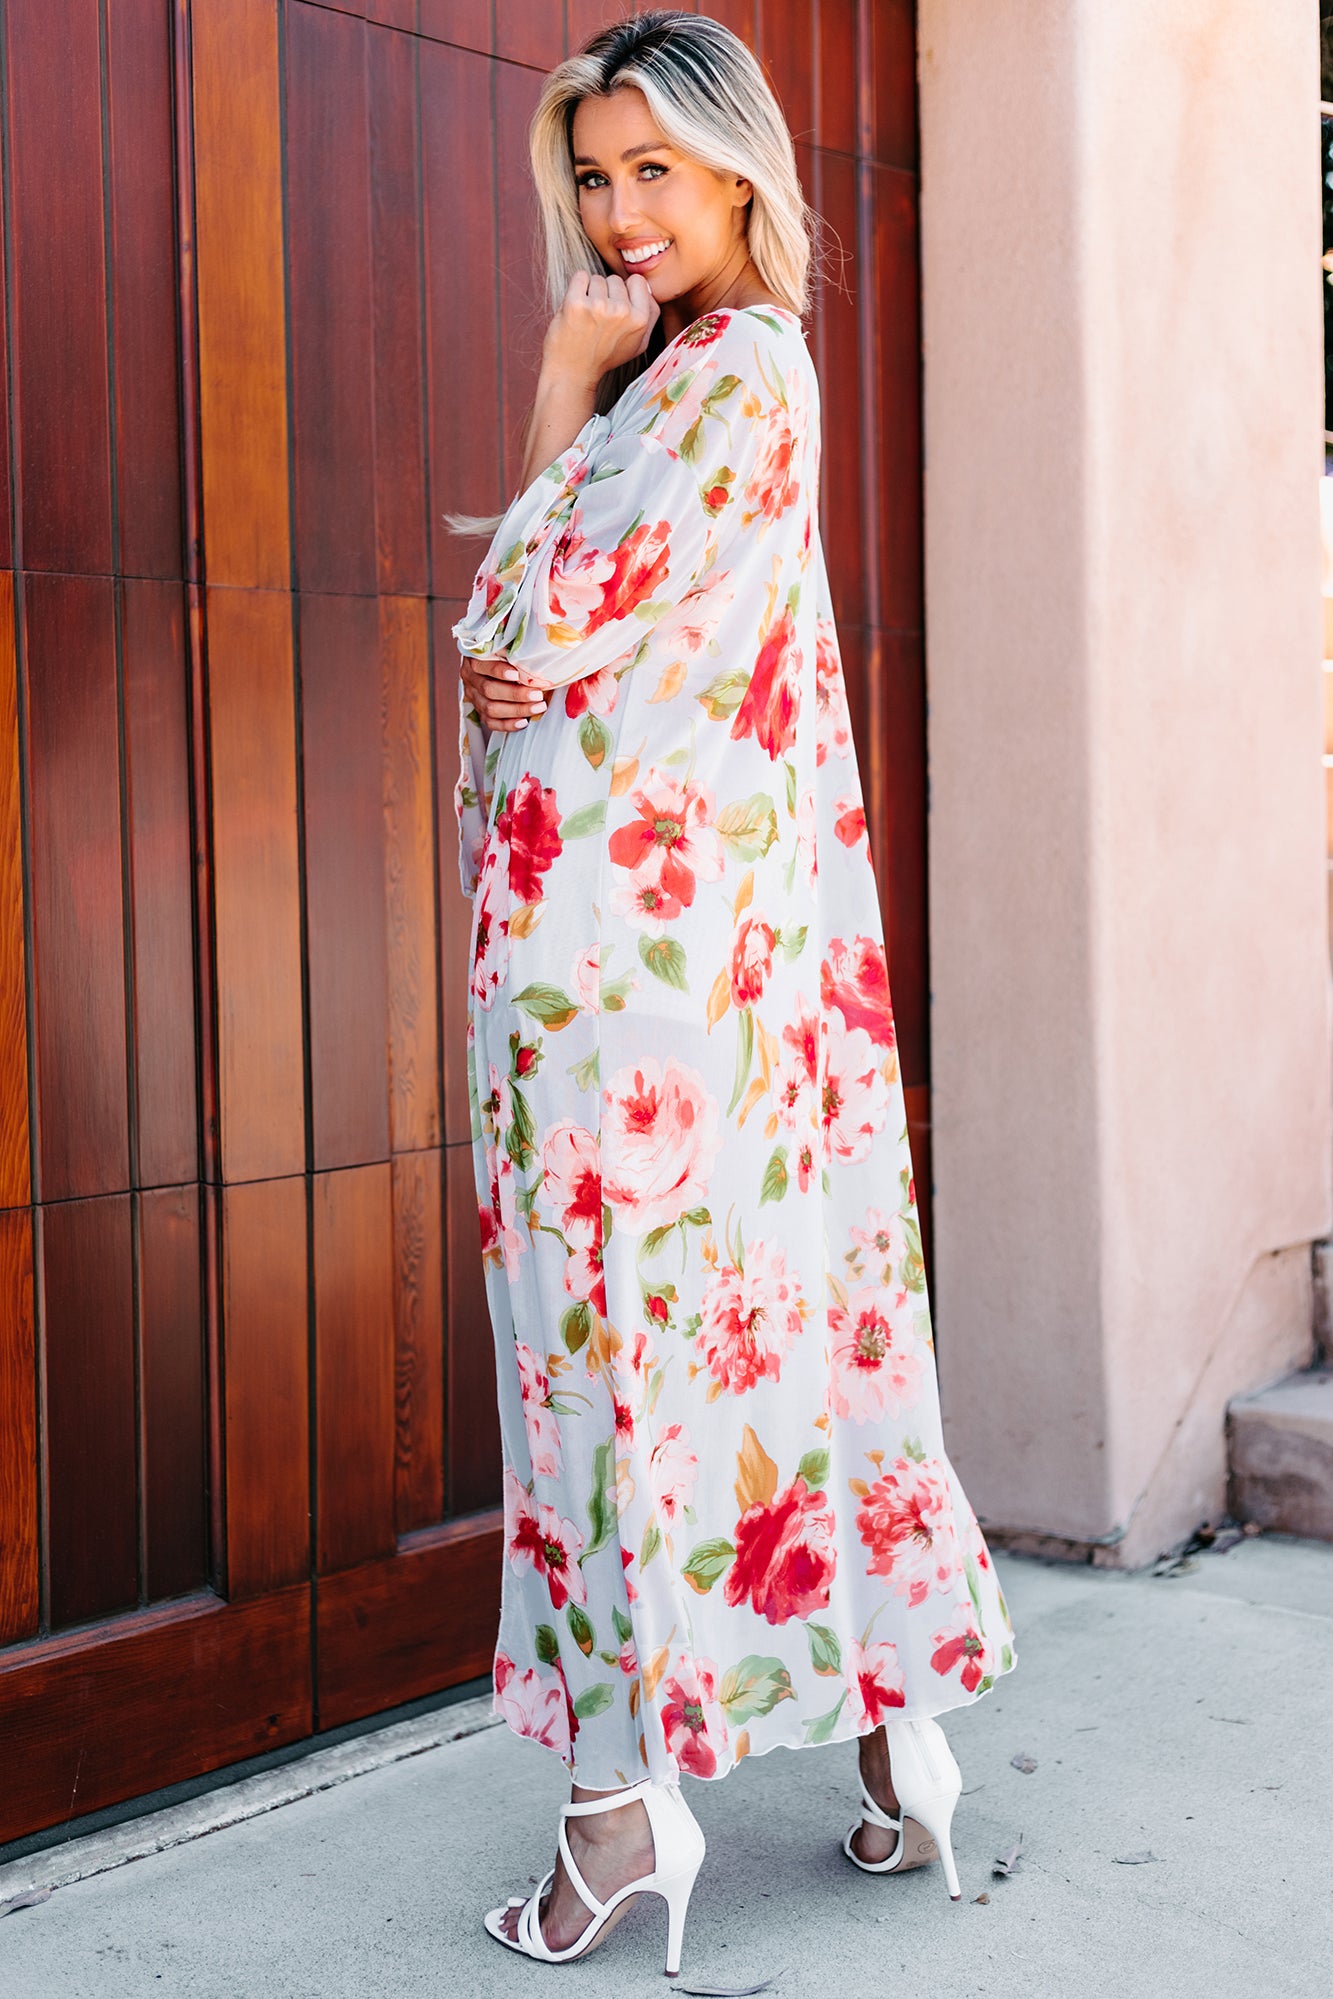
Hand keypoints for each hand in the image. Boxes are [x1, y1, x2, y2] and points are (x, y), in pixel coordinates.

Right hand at [460, 655, 553, 732]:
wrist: (494, 666)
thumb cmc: (505, 654)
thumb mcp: (505, 647)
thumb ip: (513, 650)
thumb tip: (534, 656)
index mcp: (473, 660)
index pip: (483, 666)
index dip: (499, 671)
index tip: (517, 674)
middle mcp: (470, 680)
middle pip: (489, 690)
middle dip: (515, 694)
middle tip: (537, 694)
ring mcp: (473, 698)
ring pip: (490, 709)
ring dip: (516, 710)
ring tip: (538, 707)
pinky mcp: (479, 712)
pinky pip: (491, 723)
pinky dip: (508, 724)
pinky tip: (524, 722)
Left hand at [540, 269, 659, 387]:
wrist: (572, 373)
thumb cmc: (604, 356)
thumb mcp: (638, 344)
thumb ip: (650, 315)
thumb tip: (647, 288)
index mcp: (640, 320)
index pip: (638, 281)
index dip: (626, 292)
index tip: (616, 308)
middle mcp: (622, 312)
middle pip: (615, 279)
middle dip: (606, 294)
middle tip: (599, 319)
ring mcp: (599, 307)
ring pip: (597, 279)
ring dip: (590, 293)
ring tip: (587, 317)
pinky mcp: (576, 304)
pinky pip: (579, 277)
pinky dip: (576, 287)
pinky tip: (576, 308)